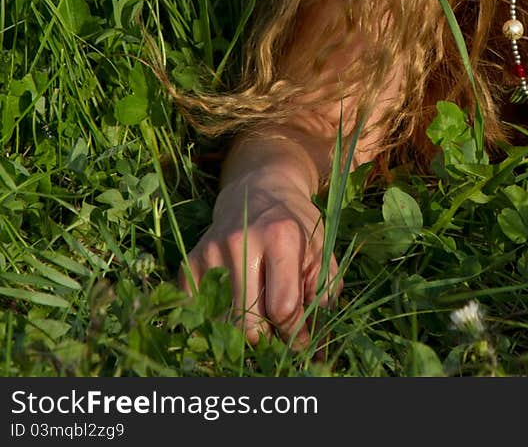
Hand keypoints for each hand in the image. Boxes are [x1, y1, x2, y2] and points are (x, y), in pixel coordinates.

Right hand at [179, 159, 339, 346]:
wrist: (260, 190)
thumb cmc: (296, 226)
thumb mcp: (320, 253)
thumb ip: (322, 299)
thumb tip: (317, 352)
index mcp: (281, 236)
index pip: (283, 308)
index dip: (294, 332)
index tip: (300, 337)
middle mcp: (241, 241)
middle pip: (248, 322)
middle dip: (267, 337)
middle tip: (277, 330)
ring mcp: (211, 251)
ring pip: (223, 323)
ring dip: (243, 330)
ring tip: (258, 314)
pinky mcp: (190, 262)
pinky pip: (199, 313)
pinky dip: (217, 319)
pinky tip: (234, 304)